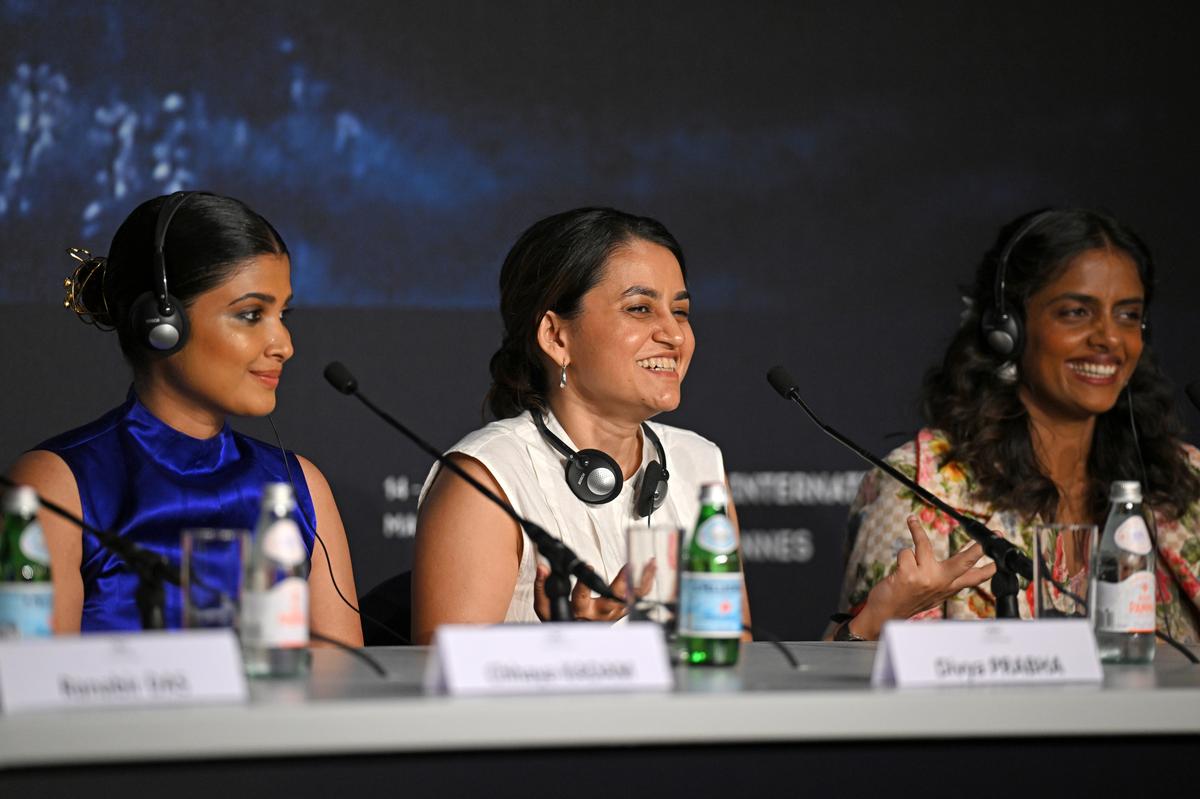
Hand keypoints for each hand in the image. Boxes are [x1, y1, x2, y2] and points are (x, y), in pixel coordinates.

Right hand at [533, 560, 656, 621]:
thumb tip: (544, 567)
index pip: (581, 597)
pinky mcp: (622, 610)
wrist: (576, 635)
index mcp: (580, 612)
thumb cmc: (562, 620)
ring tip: (650, 562)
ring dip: (642, 579)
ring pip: (633, 598)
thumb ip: (543, 588)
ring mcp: (614, 613)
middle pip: (615, 600)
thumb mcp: (546, 609)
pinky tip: (651, 569)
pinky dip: (646, 583)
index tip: (589, 567)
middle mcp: (599, 614)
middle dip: (623, 582)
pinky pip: (638, 597)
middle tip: (630, 565)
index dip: (585, 583)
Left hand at [852, 515, 996, 638]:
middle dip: (976, 549)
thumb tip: (965, 566)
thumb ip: (946, 581)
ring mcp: (926, 579)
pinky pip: (906, 551)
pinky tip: (897, 569)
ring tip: (912, 521)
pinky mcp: (910, 574)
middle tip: (986, 539)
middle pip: (964, 562)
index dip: (989, 568)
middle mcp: (941, 584)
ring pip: (925, 545)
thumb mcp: (932, 594)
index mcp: (948, 588)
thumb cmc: (907, 599)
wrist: (884, 614)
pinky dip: (900, 556)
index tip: (1001, 559)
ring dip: (916, 530)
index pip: (974, 578)